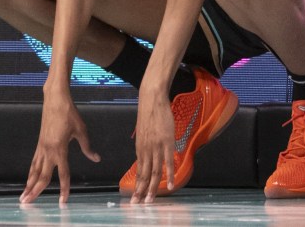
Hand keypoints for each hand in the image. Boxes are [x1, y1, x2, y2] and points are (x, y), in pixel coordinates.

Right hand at [21, 93, 99, 204]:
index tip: (63, 201)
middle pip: (42, 176)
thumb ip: (87, 147)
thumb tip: (96, 159)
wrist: (55, 100)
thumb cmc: (69, 114)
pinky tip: (28, 179)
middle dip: (35, 191)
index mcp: (60, 149)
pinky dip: (31, 172)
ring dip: (29, 184)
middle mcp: (48, 151)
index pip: (63, 174)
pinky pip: (34, 161)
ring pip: (34, 170)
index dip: (64, 188)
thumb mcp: (81, 130)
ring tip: (23, 196)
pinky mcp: (40, 143)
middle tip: (27, 204)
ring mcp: (42, 147)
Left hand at [131, 84, 175, 203]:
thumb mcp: (143, 133)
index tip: (135, 197)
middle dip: (141, 191)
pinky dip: (169, 175)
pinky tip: (170, 186)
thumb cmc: (148, 114)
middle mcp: (146, 150)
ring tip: (151, 201)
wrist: (152, 99)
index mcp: (140, 148)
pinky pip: (168, 162)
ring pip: (154, 171)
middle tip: (139, 205)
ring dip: (153, 188)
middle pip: (144, 175)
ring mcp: (156, 147)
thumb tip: (147, 156)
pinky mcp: (167, 142)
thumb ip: (145, 146)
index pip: (138, 171)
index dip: (137, 185)